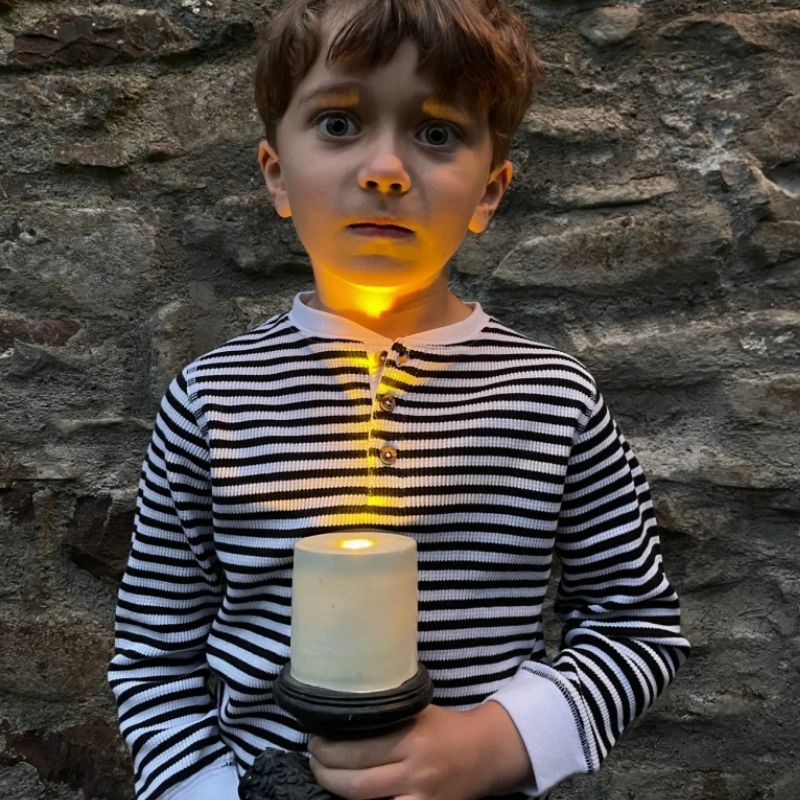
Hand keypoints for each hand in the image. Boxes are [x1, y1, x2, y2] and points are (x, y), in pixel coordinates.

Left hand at [308, 701, 530, 799]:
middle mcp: (415, 772)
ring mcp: (421, 799)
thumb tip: (341, 709)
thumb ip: (386, 712)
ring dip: (337, 792)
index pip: (357, 750)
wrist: (485, 754)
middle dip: (324, 772)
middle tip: (314, 759)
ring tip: (326, 776)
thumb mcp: (417, 710)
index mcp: (412, 739)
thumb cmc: (444, 726)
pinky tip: (350, 796)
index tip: (314, 740)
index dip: (327, 750)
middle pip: (355, 783)